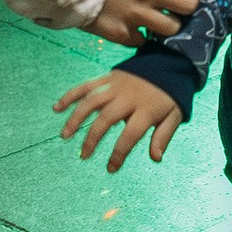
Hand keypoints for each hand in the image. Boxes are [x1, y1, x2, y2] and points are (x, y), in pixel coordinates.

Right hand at [55, 68, 183, 170]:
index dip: (119, 154)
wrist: (167, 62)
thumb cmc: (169, 95)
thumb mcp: (174, 115)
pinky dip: (71, 95)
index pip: (130, 136)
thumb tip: (156, 158)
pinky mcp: (108, 77)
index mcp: (146, 109)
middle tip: (83, 156)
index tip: (111, 169)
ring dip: (76, 118)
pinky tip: (57, 108)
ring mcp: (116, 85)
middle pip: (106, 119)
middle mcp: (128, 96)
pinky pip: (86, 85)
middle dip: (92, 139)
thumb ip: (163, 136)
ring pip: (91, 101)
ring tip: (65, 135)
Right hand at [90, 0, 199, 43]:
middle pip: (189, 6)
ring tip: (158, 16)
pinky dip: (142, 35)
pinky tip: (136, 26)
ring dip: (168, 22)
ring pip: (171, 28)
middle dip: (186, 3)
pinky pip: (143, 41)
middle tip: (174, 1)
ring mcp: (137, 16)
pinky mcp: (122, 33)